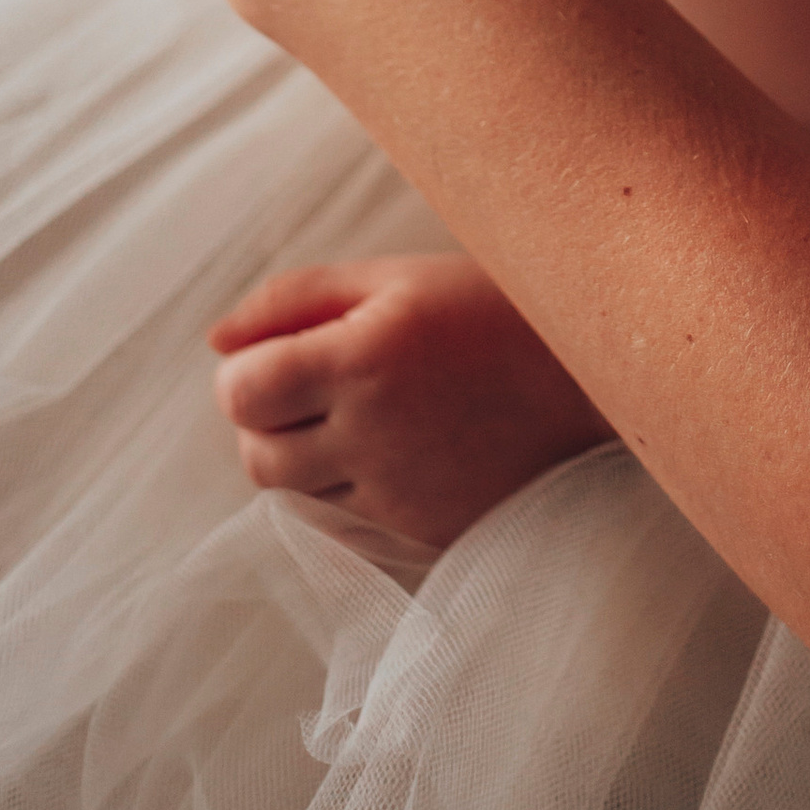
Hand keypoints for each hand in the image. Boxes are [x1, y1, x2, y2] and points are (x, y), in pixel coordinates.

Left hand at [209, 252, 611, 548]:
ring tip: (354, 419)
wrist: (594, 378)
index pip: (242, 393)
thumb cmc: (490, 309)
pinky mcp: (426, 532)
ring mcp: (402, 494)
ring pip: (296, 500)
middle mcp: (376, 433)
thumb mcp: (396, 277)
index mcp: (365, 356)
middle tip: (311, 387)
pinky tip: (388, 454)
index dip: (242, 375)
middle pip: (258, 457)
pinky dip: (346, 496)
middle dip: (265, 423)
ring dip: (303, 463)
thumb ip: (296, 298)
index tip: (275, 357)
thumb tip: (215, 339)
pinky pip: (346, 528)